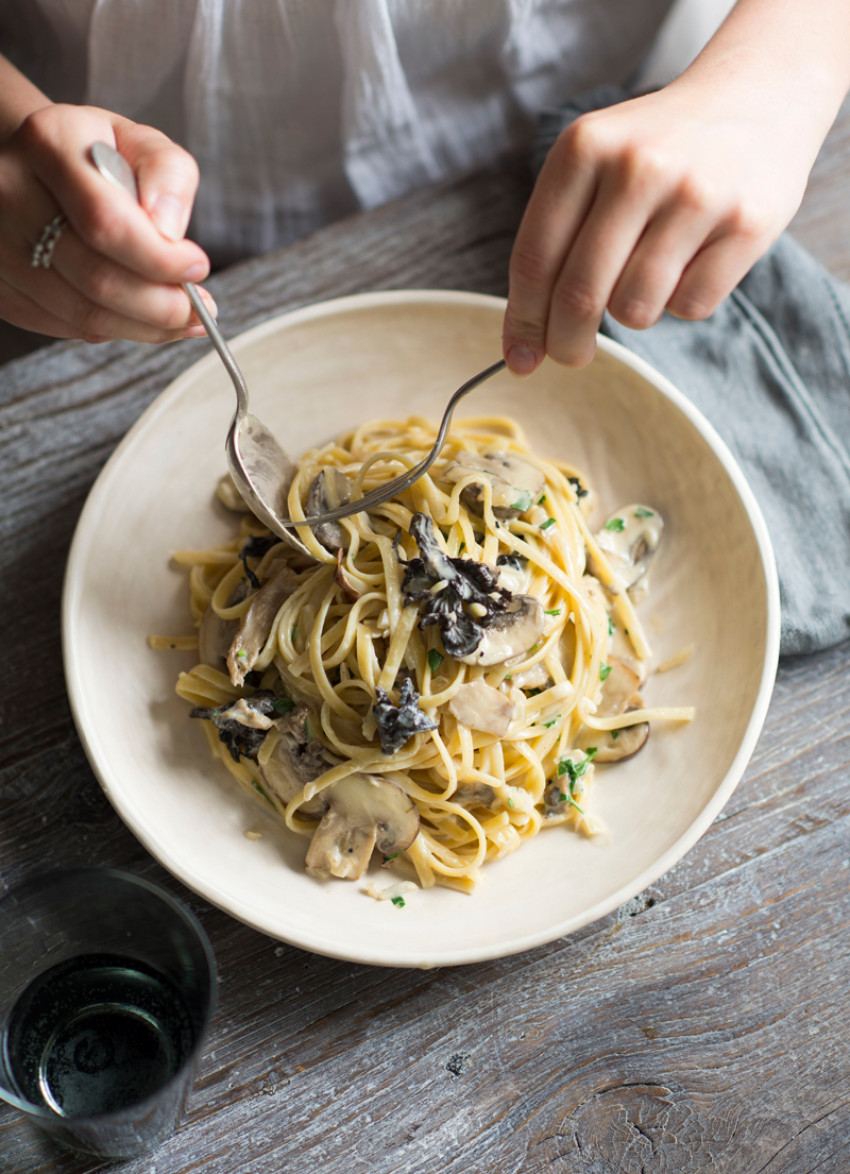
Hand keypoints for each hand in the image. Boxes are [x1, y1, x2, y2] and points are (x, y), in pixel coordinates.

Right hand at [0, 103, 213, 342]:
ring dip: (144, 327)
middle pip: (95, 278)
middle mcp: (9, 191)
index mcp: (48, 142)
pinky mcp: (0, 285)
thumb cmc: (97, 154)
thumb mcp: (143, 143)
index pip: (106, 222)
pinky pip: (66, 326)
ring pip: (81, 314)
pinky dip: (114, 329)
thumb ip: (169, 175)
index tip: (197, 268)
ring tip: (181, 318)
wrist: (41, 165)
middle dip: (160, 305)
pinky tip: (139, 316)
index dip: (159, 258)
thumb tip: (170, 231)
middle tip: (198, 307)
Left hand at [502, 82, 815, 371]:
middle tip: (571, 355)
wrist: (758, 93)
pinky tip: (693, 261)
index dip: (523, 321)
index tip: (520, 359)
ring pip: (635, 309)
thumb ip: (552, 245)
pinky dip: (683, 302)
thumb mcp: (594, 167)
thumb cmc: (656, 151)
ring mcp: (695, 194)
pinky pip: (690, 307)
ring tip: (647, 275)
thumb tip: (521, 350)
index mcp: (584, 148)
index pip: (535, 260)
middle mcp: (637, 167)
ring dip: (633, 312)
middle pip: (579, 295)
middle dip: (567, 342)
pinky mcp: (746, 224)